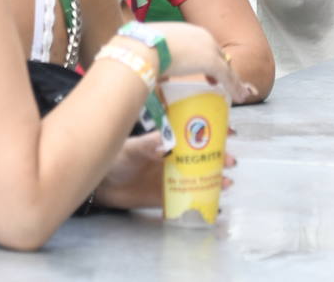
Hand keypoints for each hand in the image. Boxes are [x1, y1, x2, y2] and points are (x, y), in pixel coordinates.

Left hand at [93, 131, 237, 209]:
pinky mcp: (167, 197)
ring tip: (227, 183)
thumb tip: (168, 143)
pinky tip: (214, 203)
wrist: (102, 185)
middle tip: (231, 161)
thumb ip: (150, 144)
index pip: (195, 133)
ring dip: (215, 179)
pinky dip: (202, 201)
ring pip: (200, 178)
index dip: (213, 131)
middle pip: (203, 157)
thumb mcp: (133, 148)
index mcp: (168, 142)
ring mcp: (172, 178)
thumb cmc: (116, 158)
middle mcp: (174, 159)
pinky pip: (188, 199)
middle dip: (220, 158)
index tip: (229, 131)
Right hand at [151, 22, 255, 103]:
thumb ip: (156, 59)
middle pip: (217, 54)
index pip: (203, 45)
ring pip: (225, 66)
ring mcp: (207, 48)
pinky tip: (239, 97)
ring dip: (231, 80)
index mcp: (187, 31)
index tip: (203, 69)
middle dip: (220, 68)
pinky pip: (227, 77)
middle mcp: (201, 36)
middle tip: (217, 82)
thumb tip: (152, 73)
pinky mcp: (211, 61)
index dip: (205, 58)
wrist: (142, 46)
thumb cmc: (139, 48)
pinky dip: (234, 87)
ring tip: (237, 92)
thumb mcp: (149, 51)